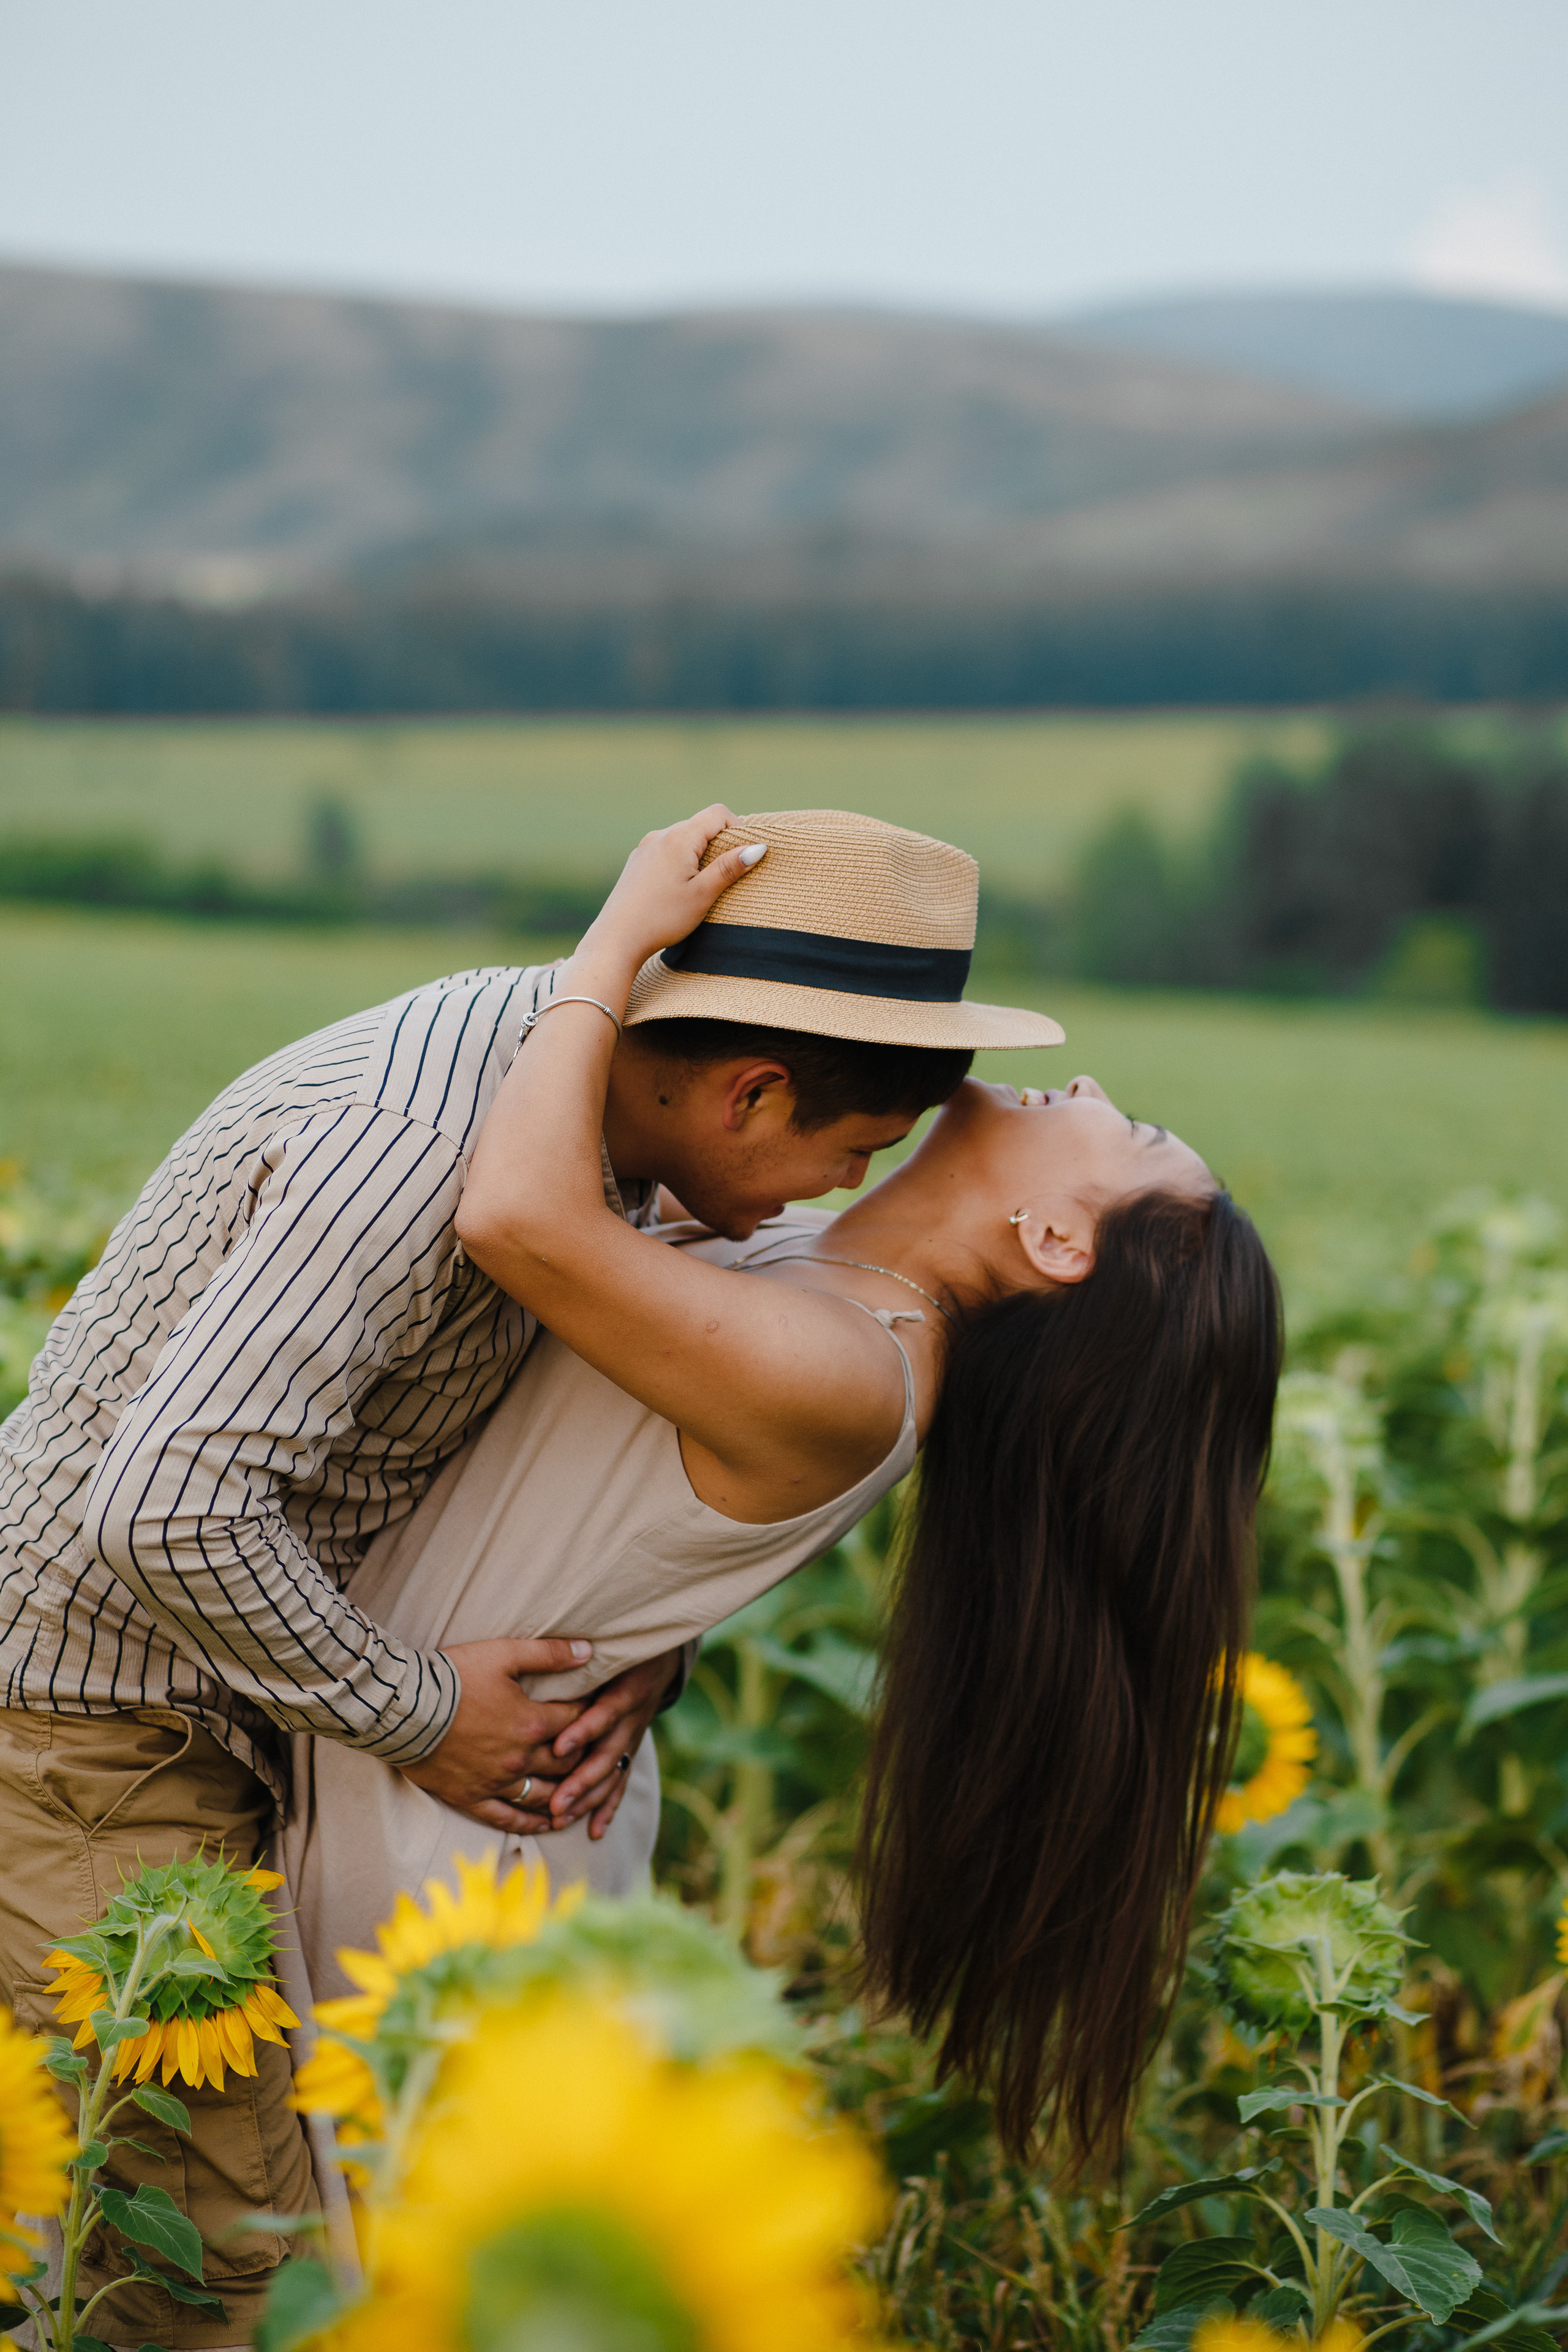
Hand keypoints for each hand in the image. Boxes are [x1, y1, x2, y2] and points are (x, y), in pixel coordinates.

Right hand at [400, 1636, 594, 1834]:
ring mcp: (496, 1782)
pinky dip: (530, 1824)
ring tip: (579, 1796)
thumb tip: (589, 1650)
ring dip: (565, 1796)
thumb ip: (549, 1653)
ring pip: (542, 1796)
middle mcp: (520, 1759)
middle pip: (565, 1763)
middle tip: (593, 1754)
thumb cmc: (452, 1676)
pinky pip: (507, 1819)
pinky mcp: (471, 1798)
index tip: (598, 1711)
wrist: (403, 1708)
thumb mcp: (504, 1653)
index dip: (590, 1715)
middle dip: (582, 1757)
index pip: (575, 1722)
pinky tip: (545, 1825)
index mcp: (532, 1723)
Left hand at [543, 1646, 685, 1841]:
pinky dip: (608, 1807)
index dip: (583, 1731)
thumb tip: (555, 1650)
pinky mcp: (630, 1751)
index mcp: (626, 1690)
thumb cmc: (624, 1645)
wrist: (662, 1655)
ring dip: (587, 1799)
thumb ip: (584, 1652)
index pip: (604, 1714)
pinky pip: (620, 1783)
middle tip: (555, 1802)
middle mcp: (632, 1720)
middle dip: (580, 1781)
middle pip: (606, 1755)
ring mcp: (632, 1739)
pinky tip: (595, 1831)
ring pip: (611, 1775)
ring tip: (561, 1817)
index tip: (558, 1747)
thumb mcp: (611, 1643)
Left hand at [574, 806, 765, 985]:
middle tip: (725, 876)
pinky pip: (666, 850)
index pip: (719, 814)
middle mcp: (660, 835)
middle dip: (719, 844)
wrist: (616, 938)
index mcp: (679, 838)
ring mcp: (645, 847)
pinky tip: (676, 889)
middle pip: (701, 825)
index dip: (739, 829)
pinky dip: (680, 861)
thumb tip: (758, 847)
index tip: (743, 856)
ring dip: (699, 854)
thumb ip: (729, 868)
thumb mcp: (702, 895)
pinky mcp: (637, 861)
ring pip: (683, 839)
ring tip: (700, 886)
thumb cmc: (662, 918)